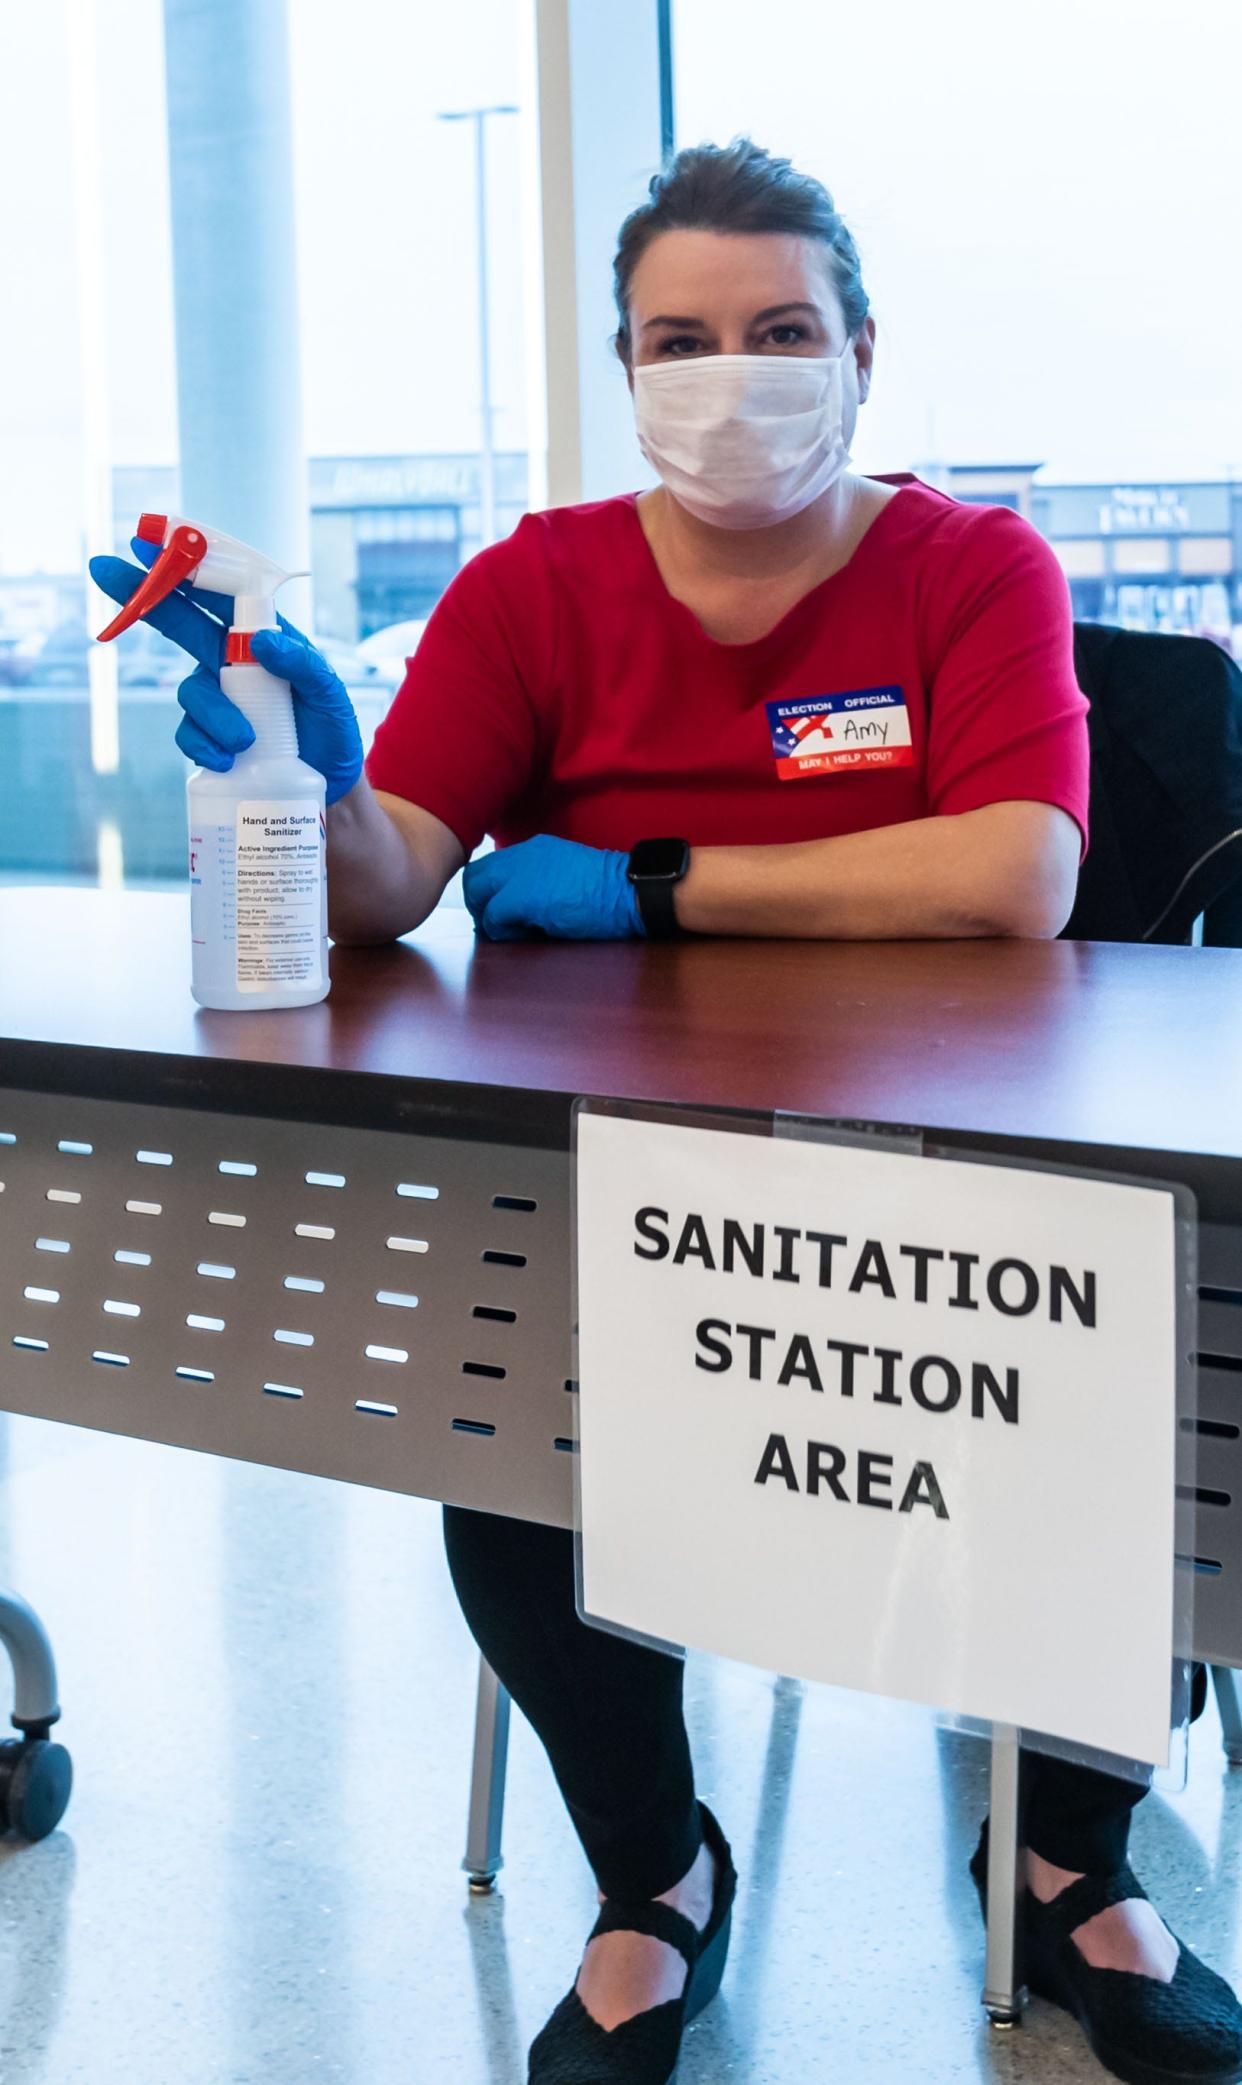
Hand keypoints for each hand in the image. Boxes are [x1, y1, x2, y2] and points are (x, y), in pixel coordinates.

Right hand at [89, 540, 365, 805]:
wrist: (327, 783)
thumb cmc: (331, 729)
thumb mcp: (331, 693)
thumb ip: (304, 666)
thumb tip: (263, 644)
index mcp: (261, 638)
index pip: (219, 594)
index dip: (186, 567)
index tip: (152, 540)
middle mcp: (232, 662)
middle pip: (178, 623)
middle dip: (142, 595)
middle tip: (104, 569)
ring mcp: (219, 699)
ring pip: (191, 693)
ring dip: (213, 715)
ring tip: (245, 740)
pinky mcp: (211, 737)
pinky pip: (190, 735)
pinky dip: (206, 746)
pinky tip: (229, 758)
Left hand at [463, 834, 644, 940]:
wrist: (627, 891)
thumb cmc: (608, 891)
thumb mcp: (568, 874)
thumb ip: (541, 881)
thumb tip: (521, 906)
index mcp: (534, 849)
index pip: (491, 866)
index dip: (489, 892)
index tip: (499, 911)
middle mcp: (521, 856)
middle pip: (474, 876)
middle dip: (479, 904)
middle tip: (495, 925)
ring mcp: (520, 875)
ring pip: (476, 894)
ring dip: (487, 917)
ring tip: (509, 931)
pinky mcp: (522, 898)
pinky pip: (493, 916)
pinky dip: (501, 931)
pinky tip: (523, 936)